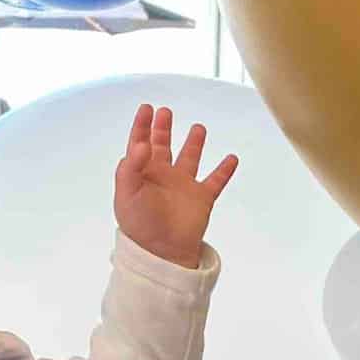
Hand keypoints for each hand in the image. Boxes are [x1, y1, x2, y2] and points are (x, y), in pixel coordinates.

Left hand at [114, 102, 237, 268]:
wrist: (162, 252)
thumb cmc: (140, 224)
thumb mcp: (127, 193)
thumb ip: (131, 167)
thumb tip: (141, 144)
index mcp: (142, 173)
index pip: (140, 144)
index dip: (142, 125)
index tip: (147, 108)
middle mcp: (162, 177)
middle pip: (162, 146)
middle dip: (162, 129)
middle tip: (165, 111)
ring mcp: (183, 187)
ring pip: (190, 159)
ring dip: (194, 144)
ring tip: (198, 127)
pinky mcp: (201, 198)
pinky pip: (216, 181)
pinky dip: (225, 170)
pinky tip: (231, 158)